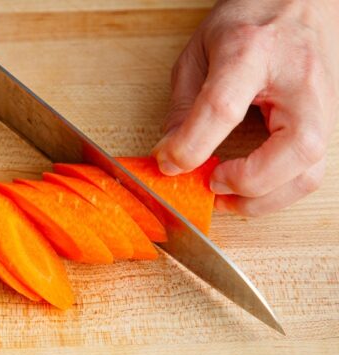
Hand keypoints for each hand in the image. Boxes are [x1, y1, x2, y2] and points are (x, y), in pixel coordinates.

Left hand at [154, 0, 337, 215]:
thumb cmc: (251, 17)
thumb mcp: (199, 51)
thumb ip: (184, 104)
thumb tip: (170, 154)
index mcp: (254, 51)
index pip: (224, 106)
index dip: (193, 144)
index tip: (169, 163)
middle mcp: (300, 80)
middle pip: (295, 149)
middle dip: (249, 182)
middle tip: (210, 184)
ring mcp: (323, 103)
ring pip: (310, 171)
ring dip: (265, 198)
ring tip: (226, 194)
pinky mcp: (328, 121)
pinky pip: (310, 170)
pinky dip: (278, 189)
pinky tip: (248, 186)